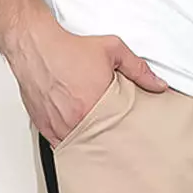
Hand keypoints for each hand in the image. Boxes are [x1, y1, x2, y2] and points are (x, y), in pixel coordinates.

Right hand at [6, 16, 166, 144]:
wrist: (34, 45)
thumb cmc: (68, 47)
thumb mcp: (111, 50)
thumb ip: (138, 69)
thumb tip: (158, 85)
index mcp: (96, 105)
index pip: (119, 131)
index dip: (125, 135)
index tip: (131, 139)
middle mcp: (77, 120)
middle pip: (100, 142)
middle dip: (109, 142)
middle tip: (118, 144)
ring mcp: (60, 127)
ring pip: (81, 147)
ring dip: (90, 145)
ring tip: (99, 142)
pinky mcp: (46, 129)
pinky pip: (62, 147)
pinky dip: (71, 145)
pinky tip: (80, 141)